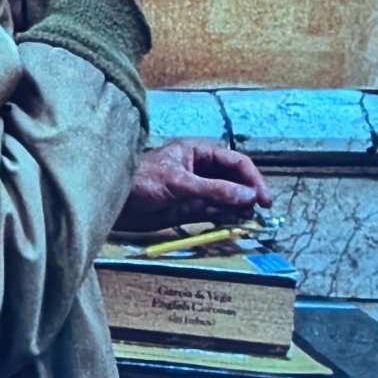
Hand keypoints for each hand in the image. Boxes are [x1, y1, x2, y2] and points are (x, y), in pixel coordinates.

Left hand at [118, 139, 274, 229]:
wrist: (113, 204)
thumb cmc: (139, 181)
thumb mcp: (179, 183)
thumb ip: (214, 190)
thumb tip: (248, 196)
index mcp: (198, 152)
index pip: (236, 162)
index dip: (253, 179)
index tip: (264, 199)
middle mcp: (200, 169)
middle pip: (235, 180)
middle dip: (248, 195)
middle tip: (258, 214)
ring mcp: (196, 190)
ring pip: (227, 198)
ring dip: (239, 209)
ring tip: (247, 221)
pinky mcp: (189, 209)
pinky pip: (215, 213)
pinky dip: (226, 219)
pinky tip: (233, 225)